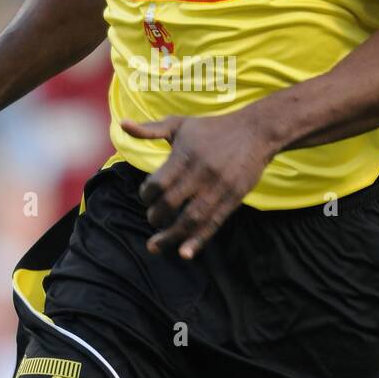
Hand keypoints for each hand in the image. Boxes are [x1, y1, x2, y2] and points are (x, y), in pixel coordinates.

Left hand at [119, 110, 275, 258]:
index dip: (147, 195)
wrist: (255, 131)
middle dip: (156, 217)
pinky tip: (185, 253)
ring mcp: (218, 188)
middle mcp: (200, 173)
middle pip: (171, 204)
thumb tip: (123, 125)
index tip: (147, 197)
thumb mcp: (180, 124)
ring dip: (171, 236)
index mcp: (184, 156)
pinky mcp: (233, 198)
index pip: (158, 184)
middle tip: (153, 219)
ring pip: (190, 219)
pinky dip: (198, 241)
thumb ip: (150, 129)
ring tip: (155, 246)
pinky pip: (213, 223)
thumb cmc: (212, 128)